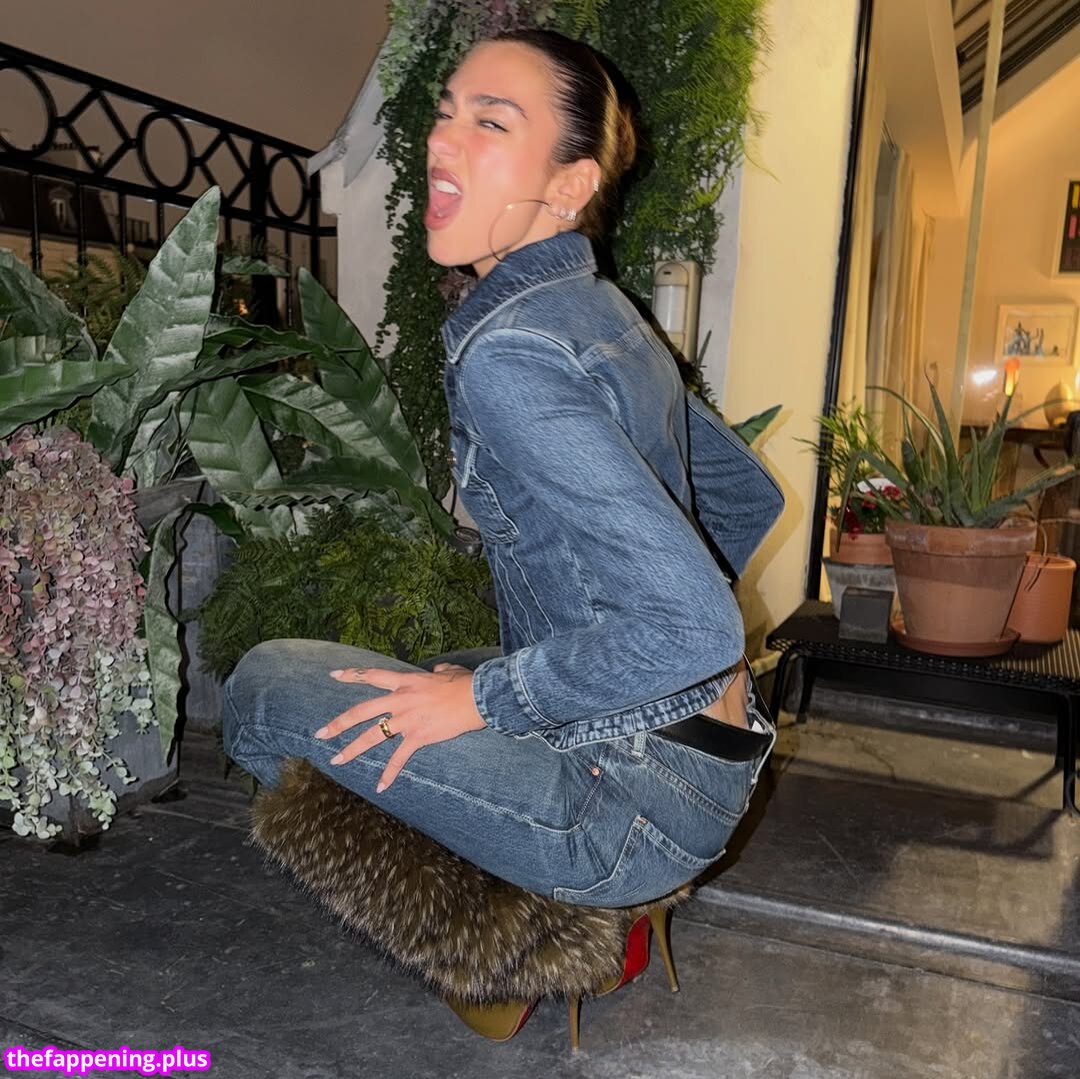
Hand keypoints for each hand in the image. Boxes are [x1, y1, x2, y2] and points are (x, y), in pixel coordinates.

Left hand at [314, 665, 485, 791]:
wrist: (477, 698)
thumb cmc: (465, 682)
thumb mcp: (447, 671)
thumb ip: (437, 671)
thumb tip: (436, 670)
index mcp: (406, 682)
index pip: (373, 676)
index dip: (352, 675)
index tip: (333, 676)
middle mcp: (401, 700)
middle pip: (362, 712)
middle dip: (339, 723)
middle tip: (320, 734)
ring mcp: (407, 720)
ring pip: (373, 735)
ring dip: (353, 749)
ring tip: (337, 760)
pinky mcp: (418, 737)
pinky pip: (399, 758)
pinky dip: (389, 773)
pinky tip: (380, 786)